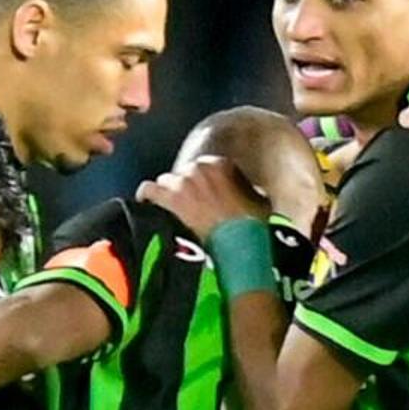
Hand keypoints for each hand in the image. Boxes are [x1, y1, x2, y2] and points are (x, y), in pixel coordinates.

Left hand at [140, 156, 260, 234]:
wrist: (235, 244)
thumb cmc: (250, 226)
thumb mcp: (261, 203)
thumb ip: (252, 191)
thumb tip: (253, 192)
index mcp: (221, 165)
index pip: (208, 167)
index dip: (207, 183)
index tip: (207, 196)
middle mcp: (198, 168)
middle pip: (185, 174)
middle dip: (187, 189)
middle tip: (190, 207)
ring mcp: (181, 182)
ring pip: (166, 181)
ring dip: (169, 195)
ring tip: (171, 211)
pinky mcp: (166, 198)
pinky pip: (147, 190)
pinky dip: (147, 198)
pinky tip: (147, 207)